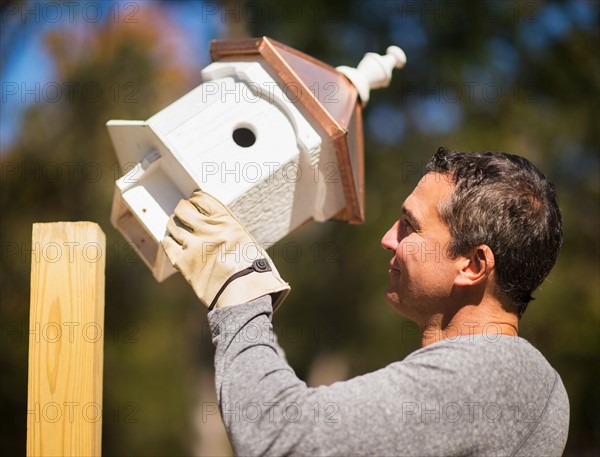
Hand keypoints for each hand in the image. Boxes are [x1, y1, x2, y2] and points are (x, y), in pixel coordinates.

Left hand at [162, 190, 289, 310]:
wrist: (243, 291)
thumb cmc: (254, 270)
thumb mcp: (249, 243)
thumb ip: (234, 234)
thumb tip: (228, 236)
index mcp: (225, 221)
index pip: (204, 200)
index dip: (196, 198)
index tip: (194, 199)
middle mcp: (207, 229)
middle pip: (184, 210)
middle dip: (182, 208)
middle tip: (182, 211)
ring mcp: (193, 245)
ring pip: (174, 226)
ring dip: (173, 223)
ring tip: (174, 224)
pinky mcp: (183, 262)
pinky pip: (168, 246)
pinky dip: (168, 242)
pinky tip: (169, 241)